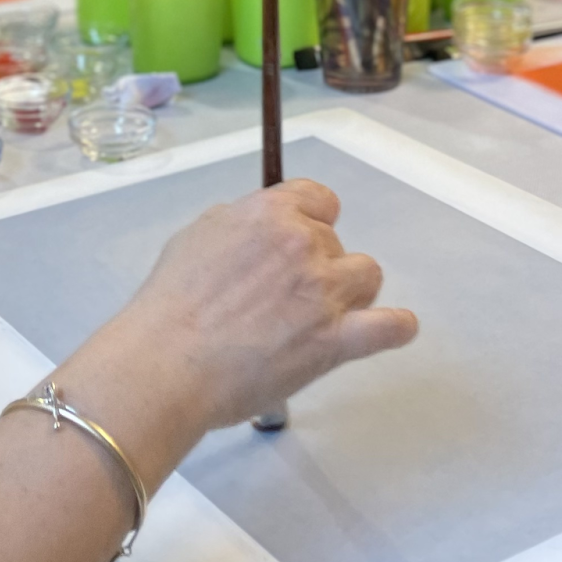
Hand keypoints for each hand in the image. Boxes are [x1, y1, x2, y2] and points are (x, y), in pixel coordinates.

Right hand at [76, 180, 416, 436]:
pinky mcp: (335, 340)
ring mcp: (324, 291)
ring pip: (367, 274)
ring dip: (349, 291)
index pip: (320, 199)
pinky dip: (395, 328)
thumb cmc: (171, 301)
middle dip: (317, 265)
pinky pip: (389, 327)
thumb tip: (264, 233)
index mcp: (271, 212)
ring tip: (322, 317)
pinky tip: (394, 329)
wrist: (167, 362)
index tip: (298, 244)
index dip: (311, 221)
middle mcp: (304, 242)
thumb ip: (243, 225)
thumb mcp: (200, 234)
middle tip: (283, 298)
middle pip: (336, 243)